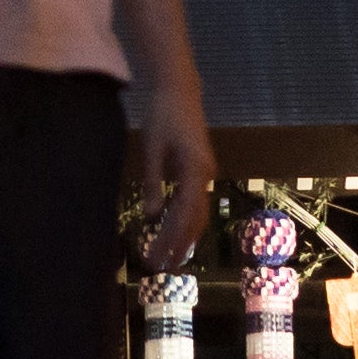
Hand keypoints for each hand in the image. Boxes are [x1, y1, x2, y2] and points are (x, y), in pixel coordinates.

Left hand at [137, 77, 214, 270]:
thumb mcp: (151, 148)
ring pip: (198, 213)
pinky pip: (195, 202)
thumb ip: (152, 182)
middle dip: (179, 245)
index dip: (171, 239)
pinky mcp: (200, 170)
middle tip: (162, 268)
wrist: (179, 90)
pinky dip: (185, 220)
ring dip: (184, 236)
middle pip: (195, 219)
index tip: (157, 258)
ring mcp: (205, 173)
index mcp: (195, 170)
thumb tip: (151, 217)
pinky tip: (173, 232)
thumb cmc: (162, 116)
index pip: (184, 214)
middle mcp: (206, 175)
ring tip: (169, 258)